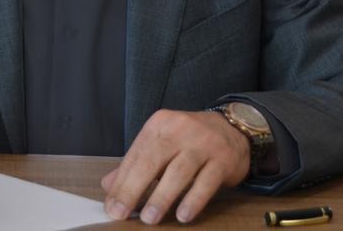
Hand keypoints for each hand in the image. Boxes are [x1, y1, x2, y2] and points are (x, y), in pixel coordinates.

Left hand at [100, 109, 249, 224]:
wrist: (233, 128)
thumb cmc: (190, 140)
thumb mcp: (161, 144)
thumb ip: (136, 164)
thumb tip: (108, 186)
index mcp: (160, 124)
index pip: (136, 155)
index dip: (122, 182)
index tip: (112, 206)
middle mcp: (180, 129)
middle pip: (152, 160)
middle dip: (134, 189)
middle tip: (121, 213)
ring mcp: (204, 143)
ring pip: (179, 171)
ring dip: (162, 197)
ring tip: (149, 218)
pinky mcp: (223, 159)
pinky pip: (206, 182)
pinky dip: (193, 200)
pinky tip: (182, 215)